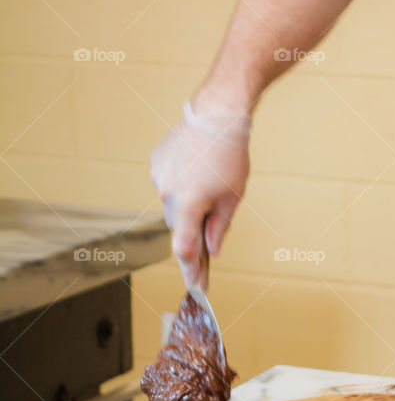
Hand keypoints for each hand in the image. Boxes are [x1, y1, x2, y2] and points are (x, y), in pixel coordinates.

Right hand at [150, 99, 251, 288]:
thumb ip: (219, 227)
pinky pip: (168, 185)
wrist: (216, 114)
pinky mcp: (156, 163)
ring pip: (173, 205)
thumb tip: (211, 249)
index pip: (185, 249)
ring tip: (208, 186)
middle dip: (193, 234)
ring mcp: (159, 177)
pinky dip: (180, 186)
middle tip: (208, 246)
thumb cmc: (231, 155)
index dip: (191, 270)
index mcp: (190, 204)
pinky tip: (196, 173)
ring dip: (187, 206)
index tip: (196, 286)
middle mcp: (169, 192)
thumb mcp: (232, 197)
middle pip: (180, 226)